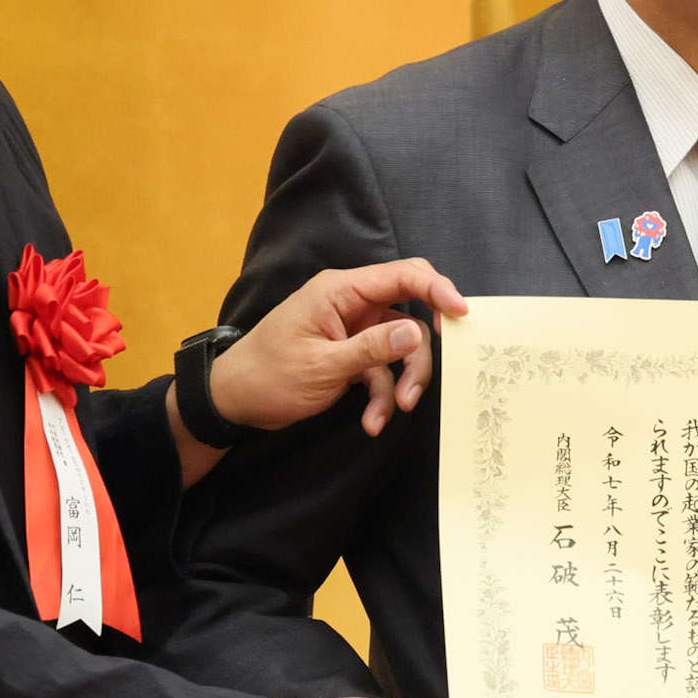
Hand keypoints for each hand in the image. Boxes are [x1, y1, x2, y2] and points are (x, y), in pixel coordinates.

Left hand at [215, 259, 469, 436]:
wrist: (234, 401)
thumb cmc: (269, 375)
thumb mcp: (323, 365)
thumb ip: (372, 348)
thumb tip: (417, 332)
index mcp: (340, 291)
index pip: (401, 276)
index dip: (437, 289)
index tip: (462, 314)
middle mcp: (351, 303)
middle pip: (410, 310)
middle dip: (423, 344)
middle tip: (441, 366)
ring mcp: (354, 329)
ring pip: (401, 345)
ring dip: (404, 379)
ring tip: (396, 410)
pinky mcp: (352, 354)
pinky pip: (383, 370)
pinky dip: (383, 396)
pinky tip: (372, 422)